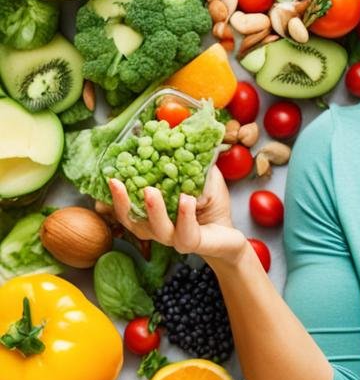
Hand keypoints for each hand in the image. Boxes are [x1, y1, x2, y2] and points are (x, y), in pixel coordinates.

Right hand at [104, 166, 248, 263]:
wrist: (230, 232)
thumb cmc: (211, 203)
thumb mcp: (201, 176)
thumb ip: (188, 161)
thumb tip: (176, 135)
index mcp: (152, 214)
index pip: (127, 208)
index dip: (115, 195)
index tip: (108, 177)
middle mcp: (158, 229)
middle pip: (133, 221)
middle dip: (122, 203)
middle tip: (116, 182)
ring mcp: (174, 238)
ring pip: (157, 229)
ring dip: (153, 209)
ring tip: (150, 190)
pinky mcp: (193, 243)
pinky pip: (185, 233)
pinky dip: (185, 216)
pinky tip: (186, 199)